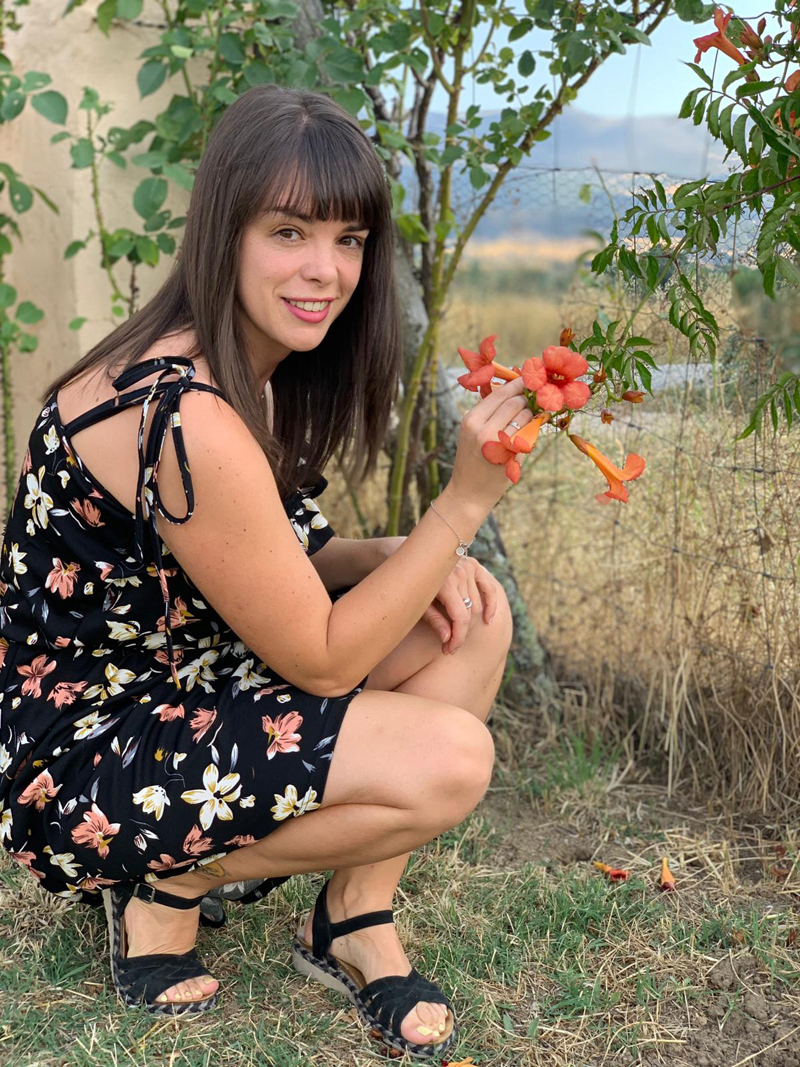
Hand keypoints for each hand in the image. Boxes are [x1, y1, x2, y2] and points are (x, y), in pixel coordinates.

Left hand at [421, 557, 500, 654]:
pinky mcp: (474, 565)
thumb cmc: (413, 584)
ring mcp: (468, 567)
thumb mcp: (419, 604)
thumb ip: (434, 620)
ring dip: (469, 621)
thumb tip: (447, 639)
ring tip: (454, 629)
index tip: (449, 651)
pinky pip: (490, 588)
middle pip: (469, 614)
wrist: (414, 558)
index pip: (460, 618)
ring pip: (477, 605)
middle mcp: (459, 573)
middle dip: (459, 633)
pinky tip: (487, 620)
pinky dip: (491, 605)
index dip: (457, 638)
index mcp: (445, 583)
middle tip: (448, 645)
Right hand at [449, 375, 533, 508]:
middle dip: (526, 400)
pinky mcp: (512, 456)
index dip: (516, 385)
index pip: (499, 394)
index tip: (527, 381)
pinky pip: (530, 434)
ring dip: (531, 415)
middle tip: (531, 400)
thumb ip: (487, 412)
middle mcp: (483, 429)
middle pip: (514, 403)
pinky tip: (531, 431)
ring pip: (525, 417)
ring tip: (530, 417)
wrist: (469, 492)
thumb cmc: (472, 460)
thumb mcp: (471, 432)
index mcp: (471, 420)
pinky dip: (533, 430)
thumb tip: (509, 389)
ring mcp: (499, 444)